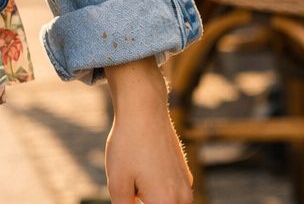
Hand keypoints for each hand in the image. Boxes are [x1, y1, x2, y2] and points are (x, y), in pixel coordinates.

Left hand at [102, 59, 192, 203]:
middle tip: (133, 189)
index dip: (137, 203)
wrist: (144, 109)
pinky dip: (161, 192)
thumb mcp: (117, 183)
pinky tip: (143, 174)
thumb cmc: (128, 145)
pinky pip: (174, 193)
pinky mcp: (185, 173)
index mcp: (165, 202)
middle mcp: (182, 197)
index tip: (131, 194)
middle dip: (146, 201)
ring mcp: (186, 184)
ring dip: (154, 199)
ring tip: (136, 184)